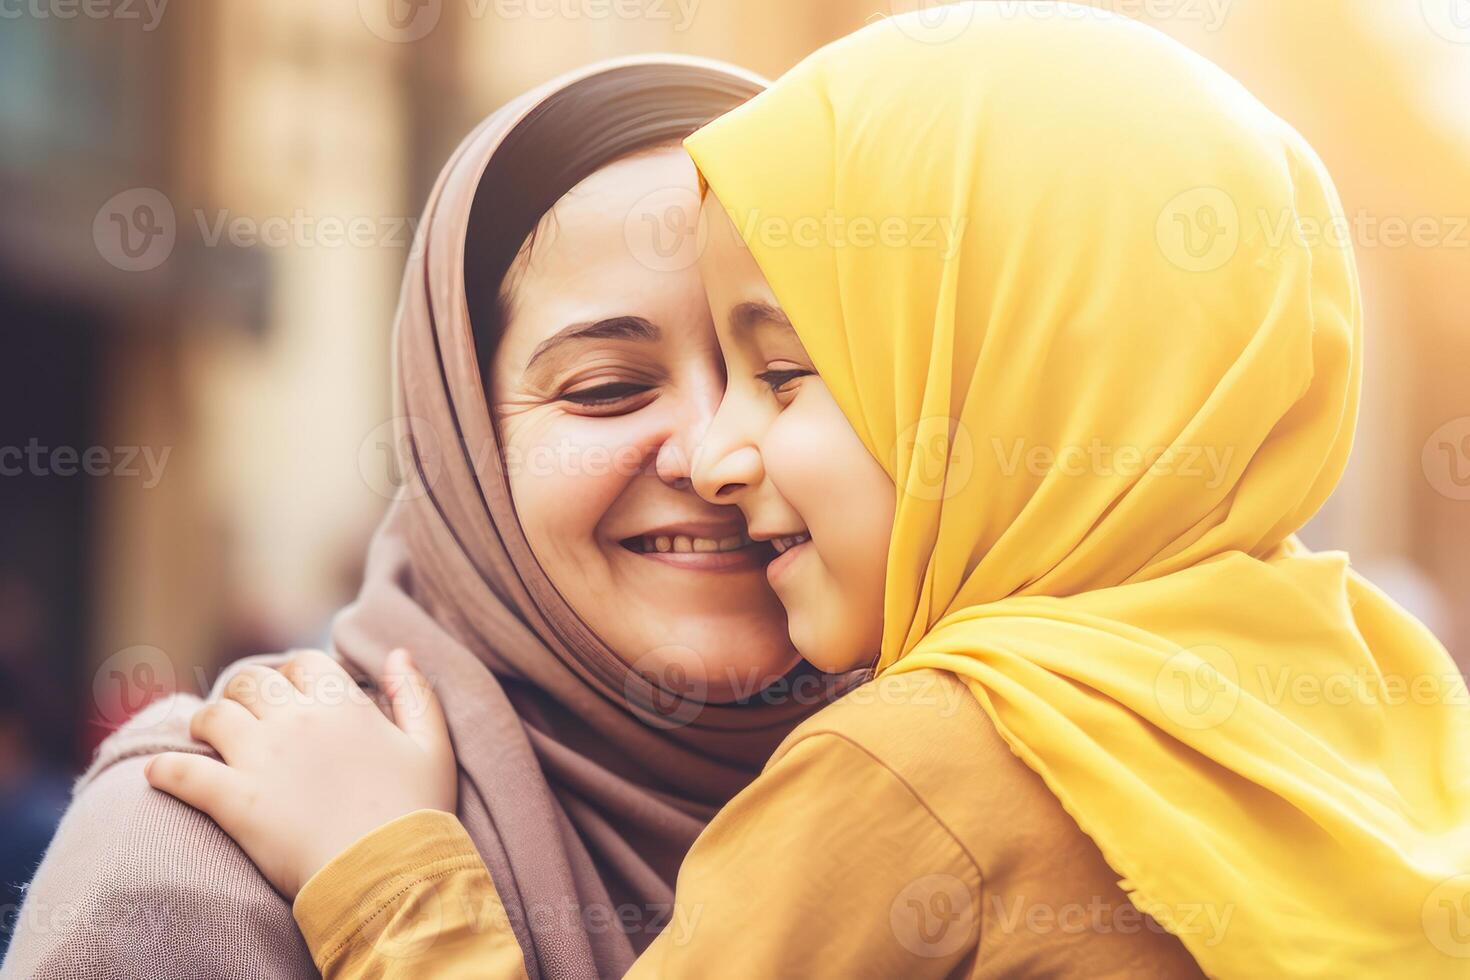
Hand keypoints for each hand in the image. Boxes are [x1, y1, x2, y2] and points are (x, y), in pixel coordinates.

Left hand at [145, 648, 455, 899]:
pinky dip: (166, 770)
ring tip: (206, 739)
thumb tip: (398, 654)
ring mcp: (260, 759)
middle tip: (244, 713)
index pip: (303, 663)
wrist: (389, 875)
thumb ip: (416, 694)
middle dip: (243, 690)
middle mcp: (297, 721)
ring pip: (213, 716)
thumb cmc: (417, 813)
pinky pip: (182, 773)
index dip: (294, 673)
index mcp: (343, 706)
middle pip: (250, 681)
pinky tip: (160, 774)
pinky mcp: (233, 801)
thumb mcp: (433, 747)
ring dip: (206, 723)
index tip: (293, 693)